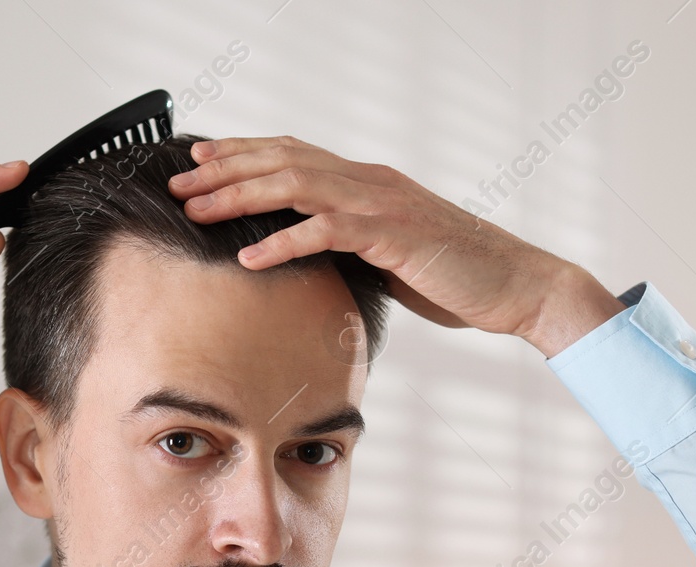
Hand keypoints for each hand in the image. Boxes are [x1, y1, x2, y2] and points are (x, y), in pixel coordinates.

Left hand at [166, 136, 621, 356]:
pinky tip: (250, 255)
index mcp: (367, 182)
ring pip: (296, 184)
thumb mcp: (390, 254)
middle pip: (282, 161)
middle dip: (224, 169)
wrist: (516, 284)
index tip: (199, 159)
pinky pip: (327, 230)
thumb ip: (351, 244)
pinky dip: (283, 240)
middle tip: (178, 181)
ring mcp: (382, 203)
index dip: (243, 152)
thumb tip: (310, 254)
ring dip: (240, 196)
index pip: (293, 154)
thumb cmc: (455, 275)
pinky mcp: (394, 234)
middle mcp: (369, 181)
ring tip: (198, 210)